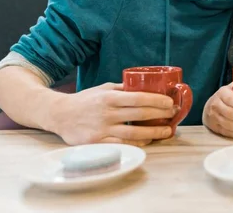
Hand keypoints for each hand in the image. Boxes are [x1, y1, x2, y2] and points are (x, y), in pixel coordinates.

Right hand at [50, 82, 178, 145]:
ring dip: (154, 132)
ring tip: (167, 131)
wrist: (59, 114)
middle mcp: (107, 113)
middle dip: (160, 115)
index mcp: (109, 98)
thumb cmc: (84, 100)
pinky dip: (137, 142)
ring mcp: (102, 129)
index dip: (157, 101)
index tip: (170, 102)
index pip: (138, 98)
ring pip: (134, 132)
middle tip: (173, 114)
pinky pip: (122, 144)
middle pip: (140, 114)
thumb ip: (122, 89)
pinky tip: (148, 140)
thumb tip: (145, 87)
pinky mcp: (97, 142)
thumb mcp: (102, 89)